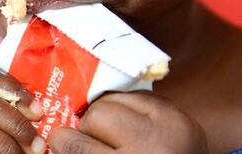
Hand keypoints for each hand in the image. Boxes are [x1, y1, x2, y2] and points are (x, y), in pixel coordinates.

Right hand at [49, 92, 206, 153]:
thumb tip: (57, 137)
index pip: (75, 143)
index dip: (62, 142)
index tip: (60, 142)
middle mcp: (152, 144)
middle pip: (97, 115)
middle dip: (91, 127)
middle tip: (97, 142)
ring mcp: (172, 126)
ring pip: (117, 99)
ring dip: (111, 114)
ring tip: (118, 135)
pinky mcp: (183, 117)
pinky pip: (142, 97)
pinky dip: (133, 110)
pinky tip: (136, 128)